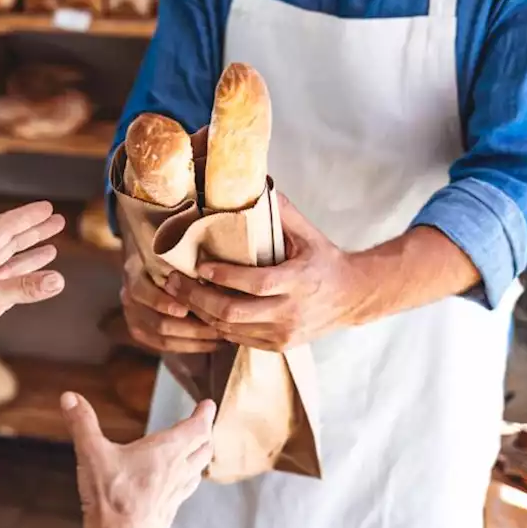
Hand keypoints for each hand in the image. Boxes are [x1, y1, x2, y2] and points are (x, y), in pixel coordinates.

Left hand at [0, 201, 65, 376]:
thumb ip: (22, 287)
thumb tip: (56, 280)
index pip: (6, 226)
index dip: (27, 216)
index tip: (48, 209)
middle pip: (10, 241)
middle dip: (33, 232)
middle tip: (56, 223)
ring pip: (10, 264)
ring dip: (31, 256)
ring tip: (52, 248)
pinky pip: (9, 287)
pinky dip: (24, 282)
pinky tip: (37, 281)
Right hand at [63, 392, 214, 527]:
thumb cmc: (112, 499)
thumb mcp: (91, 453)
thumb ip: (82, 423)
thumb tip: (71, 398)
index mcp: (166, 451)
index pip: (197, 427)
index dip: (205, 414)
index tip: (208, 405)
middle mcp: (178, 471)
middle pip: (204, 448)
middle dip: (205, 433)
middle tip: (204, 424)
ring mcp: (176, 493)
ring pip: (198, 470)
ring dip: (200, 457)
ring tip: (196, 451)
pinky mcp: (169, 511)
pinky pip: (185, 491)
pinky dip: (187, 480)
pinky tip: (177, 484)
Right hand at [121, 251, 222, 353]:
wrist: (146, 260)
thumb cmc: (166, 250)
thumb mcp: (169, 246)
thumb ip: (181, 255)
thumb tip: (205, 270)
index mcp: (133, 272)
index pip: (141, 291)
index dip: (162, 302)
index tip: (186, 308)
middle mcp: (128, 297)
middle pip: (159, 322)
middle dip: (192, 327)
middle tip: (219, 326)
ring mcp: (132, 316)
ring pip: (164, 338)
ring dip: (195, 340)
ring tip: (220, 337)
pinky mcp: (140, 331)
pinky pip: (164, 346)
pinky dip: (189, 347)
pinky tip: (211, 344)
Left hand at [163, 194, 364, 350]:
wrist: (353, 297)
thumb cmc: (323, 259)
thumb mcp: (307, 232)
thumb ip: (280, 210)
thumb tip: (253, 181)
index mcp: (299, 281)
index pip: (256, 283)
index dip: (224, 276)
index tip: (198, 265)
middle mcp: (291, 312)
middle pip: (234, 312)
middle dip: (198, 298)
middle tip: (173, 281)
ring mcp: (284, 334)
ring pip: (230, 330)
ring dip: (200, 313)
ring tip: (178, 294)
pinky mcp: (278, 346)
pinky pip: (237, 340)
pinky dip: (215, 326)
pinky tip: (199, 310)